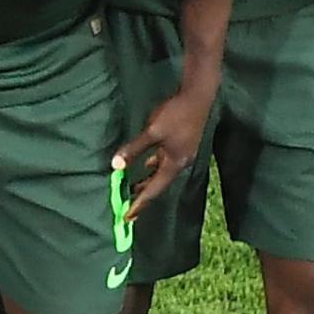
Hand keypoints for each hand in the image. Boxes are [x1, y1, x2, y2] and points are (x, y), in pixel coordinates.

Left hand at [113, 83, 214, 218]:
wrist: (198, 96)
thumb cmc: (176, 113)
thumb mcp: (152, 131)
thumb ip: (134, 149)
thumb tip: (115, 166)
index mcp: (175, 163)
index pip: (154, 189)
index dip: (140, 203)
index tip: (127, 217)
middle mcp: (180, 163)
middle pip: (158, 184)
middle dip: (142, 195)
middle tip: (126, 207)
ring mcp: (181, 154)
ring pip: (160, 173)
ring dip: (146, 181)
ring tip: (131, 190)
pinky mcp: (180, 146)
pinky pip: (163, 163)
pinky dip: (151, 167)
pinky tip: (143, 166)